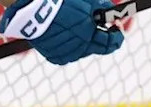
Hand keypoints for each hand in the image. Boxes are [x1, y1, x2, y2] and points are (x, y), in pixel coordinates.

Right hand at [0, 0, 123, 65]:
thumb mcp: (88, 2)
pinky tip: (65, 34)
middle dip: (98, 37)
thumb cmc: (63, 3)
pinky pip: (68, 53)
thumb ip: (103, 10)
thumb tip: (113, 16)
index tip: (115, 29)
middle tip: (96, 26)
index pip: (111, 44)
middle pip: (97, 48)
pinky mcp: (54, 57)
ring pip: (82, 51)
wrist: (34, 13)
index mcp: (88, 36)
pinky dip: (70, 45)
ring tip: (75, 27)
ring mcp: (66, 55)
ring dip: (83, 42)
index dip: (116, 37)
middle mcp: (78, 50)